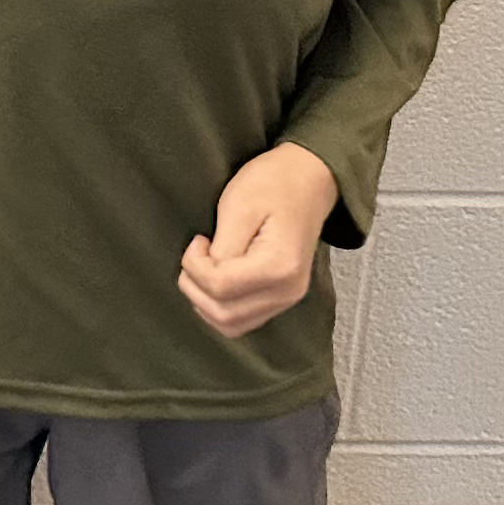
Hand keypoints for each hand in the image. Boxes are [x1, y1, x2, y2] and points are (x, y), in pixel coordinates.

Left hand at [180, 143, 338, 339]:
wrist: (309, 179)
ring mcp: (287, 298)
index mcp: (280, 267)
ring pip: (231, 325)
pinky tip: (216, 278)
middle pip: (223, 314)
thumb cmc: (274, 184)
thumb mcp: (239, 206)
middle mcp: (287, 291)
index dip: (194, 265)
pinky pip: (242, 320)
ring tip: (205, 266)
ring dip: (204, 301)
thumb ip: (223, 247)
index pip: (219, 287)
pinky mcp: (281, 298)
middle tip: (196, 254)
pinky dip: (219, 306)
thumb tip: (206, 274)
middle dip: (195, 286)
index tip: (198, 240)